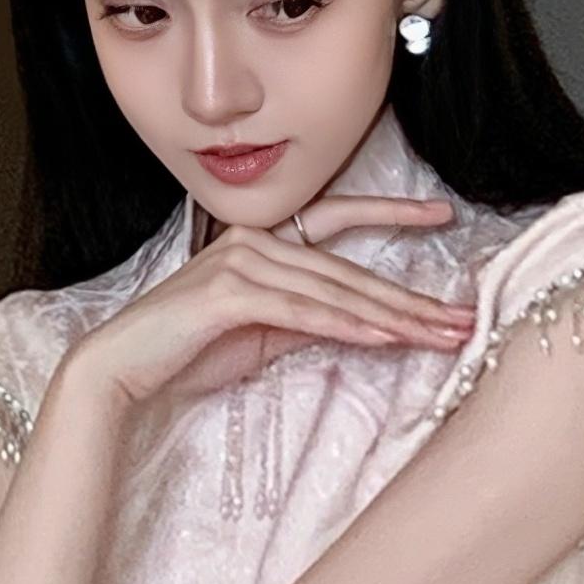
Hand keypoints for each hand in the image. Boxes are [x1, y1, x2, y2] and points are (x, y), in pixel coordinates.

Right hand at [67, 194, 474, 415]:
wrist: (122, 369)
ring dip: (391, 317)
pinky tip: (385, 339)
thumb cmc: (187, 353)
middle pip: (350, 269)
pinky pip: (303, 311)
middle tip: (462, 317)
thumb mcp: (260, 334)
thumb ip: (304, 318)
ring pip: (334, 290)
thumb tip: (356, 322)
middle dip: (410, 299)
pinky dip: (346, 326)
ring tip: (438, 335)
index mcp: (263, 241)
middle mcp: (255, 241)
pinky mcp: (230, 294)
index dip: (392, 215)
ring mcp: (241, 263)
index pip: (339, 224)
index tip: (444, 214)